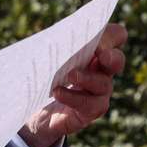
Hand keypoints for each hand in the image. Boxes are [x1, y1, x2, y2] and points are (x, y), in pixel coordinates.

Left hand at [18, 22, 127, 146]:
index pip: (115, 36)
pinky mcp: (88, 111)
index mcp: (93, 51)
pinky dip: (73, 97)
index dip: (110, 35)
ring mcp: (98, 93)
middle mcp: (101, 71)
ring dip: (87, 78)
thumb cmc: (39, 75)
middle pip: (117, 60)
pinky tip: (58, 92)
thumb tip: (55, 35)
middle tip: (100, 54)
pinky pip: (88, 105)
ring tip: (70, 75)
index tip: (94, 36)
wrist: (28, 108)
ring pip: (103, 84)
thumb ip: (52, 44)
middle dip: (112, 56)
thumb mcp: (43, 56)